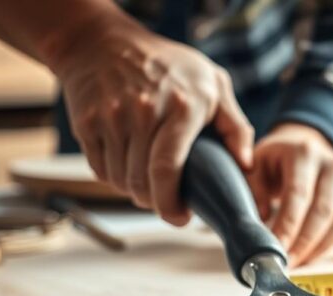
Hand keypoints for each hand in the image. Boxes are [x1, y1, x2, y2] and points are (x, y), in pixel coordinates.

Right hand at [53, 21, 253, 225]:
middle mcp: (142, 113)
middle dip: (157, 204)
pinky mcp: (86, 124)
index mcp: (181, 107)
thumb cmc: (167, 64)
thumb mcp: (214, 83)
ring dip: (137, 192)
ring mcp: (110, 118)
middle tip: (169, 204)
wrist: (102, 41)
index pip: (168, 168)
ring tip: (152, 182)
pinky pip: (101, 170)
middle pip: (142, 183)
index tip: (181, 217)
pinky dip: (116, 179)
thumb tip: (246, 166)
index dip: (172, 204)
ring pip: (121, 181)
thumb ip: (236, 126)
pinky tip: (131, 168)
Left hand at [248, 124, 332, 265]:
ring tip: (304, 262)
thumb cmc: (276, 162)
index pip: (299, 194)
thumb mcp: (256, 167)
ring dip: (325, 244)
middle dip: (305, 241)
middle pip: (324, 208)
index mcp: (305, 153)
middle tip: (287, 262)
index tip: (276, 249)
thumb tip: (259, 223)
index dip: (288, 225)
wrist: (302, 147)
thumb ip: (253, 191)